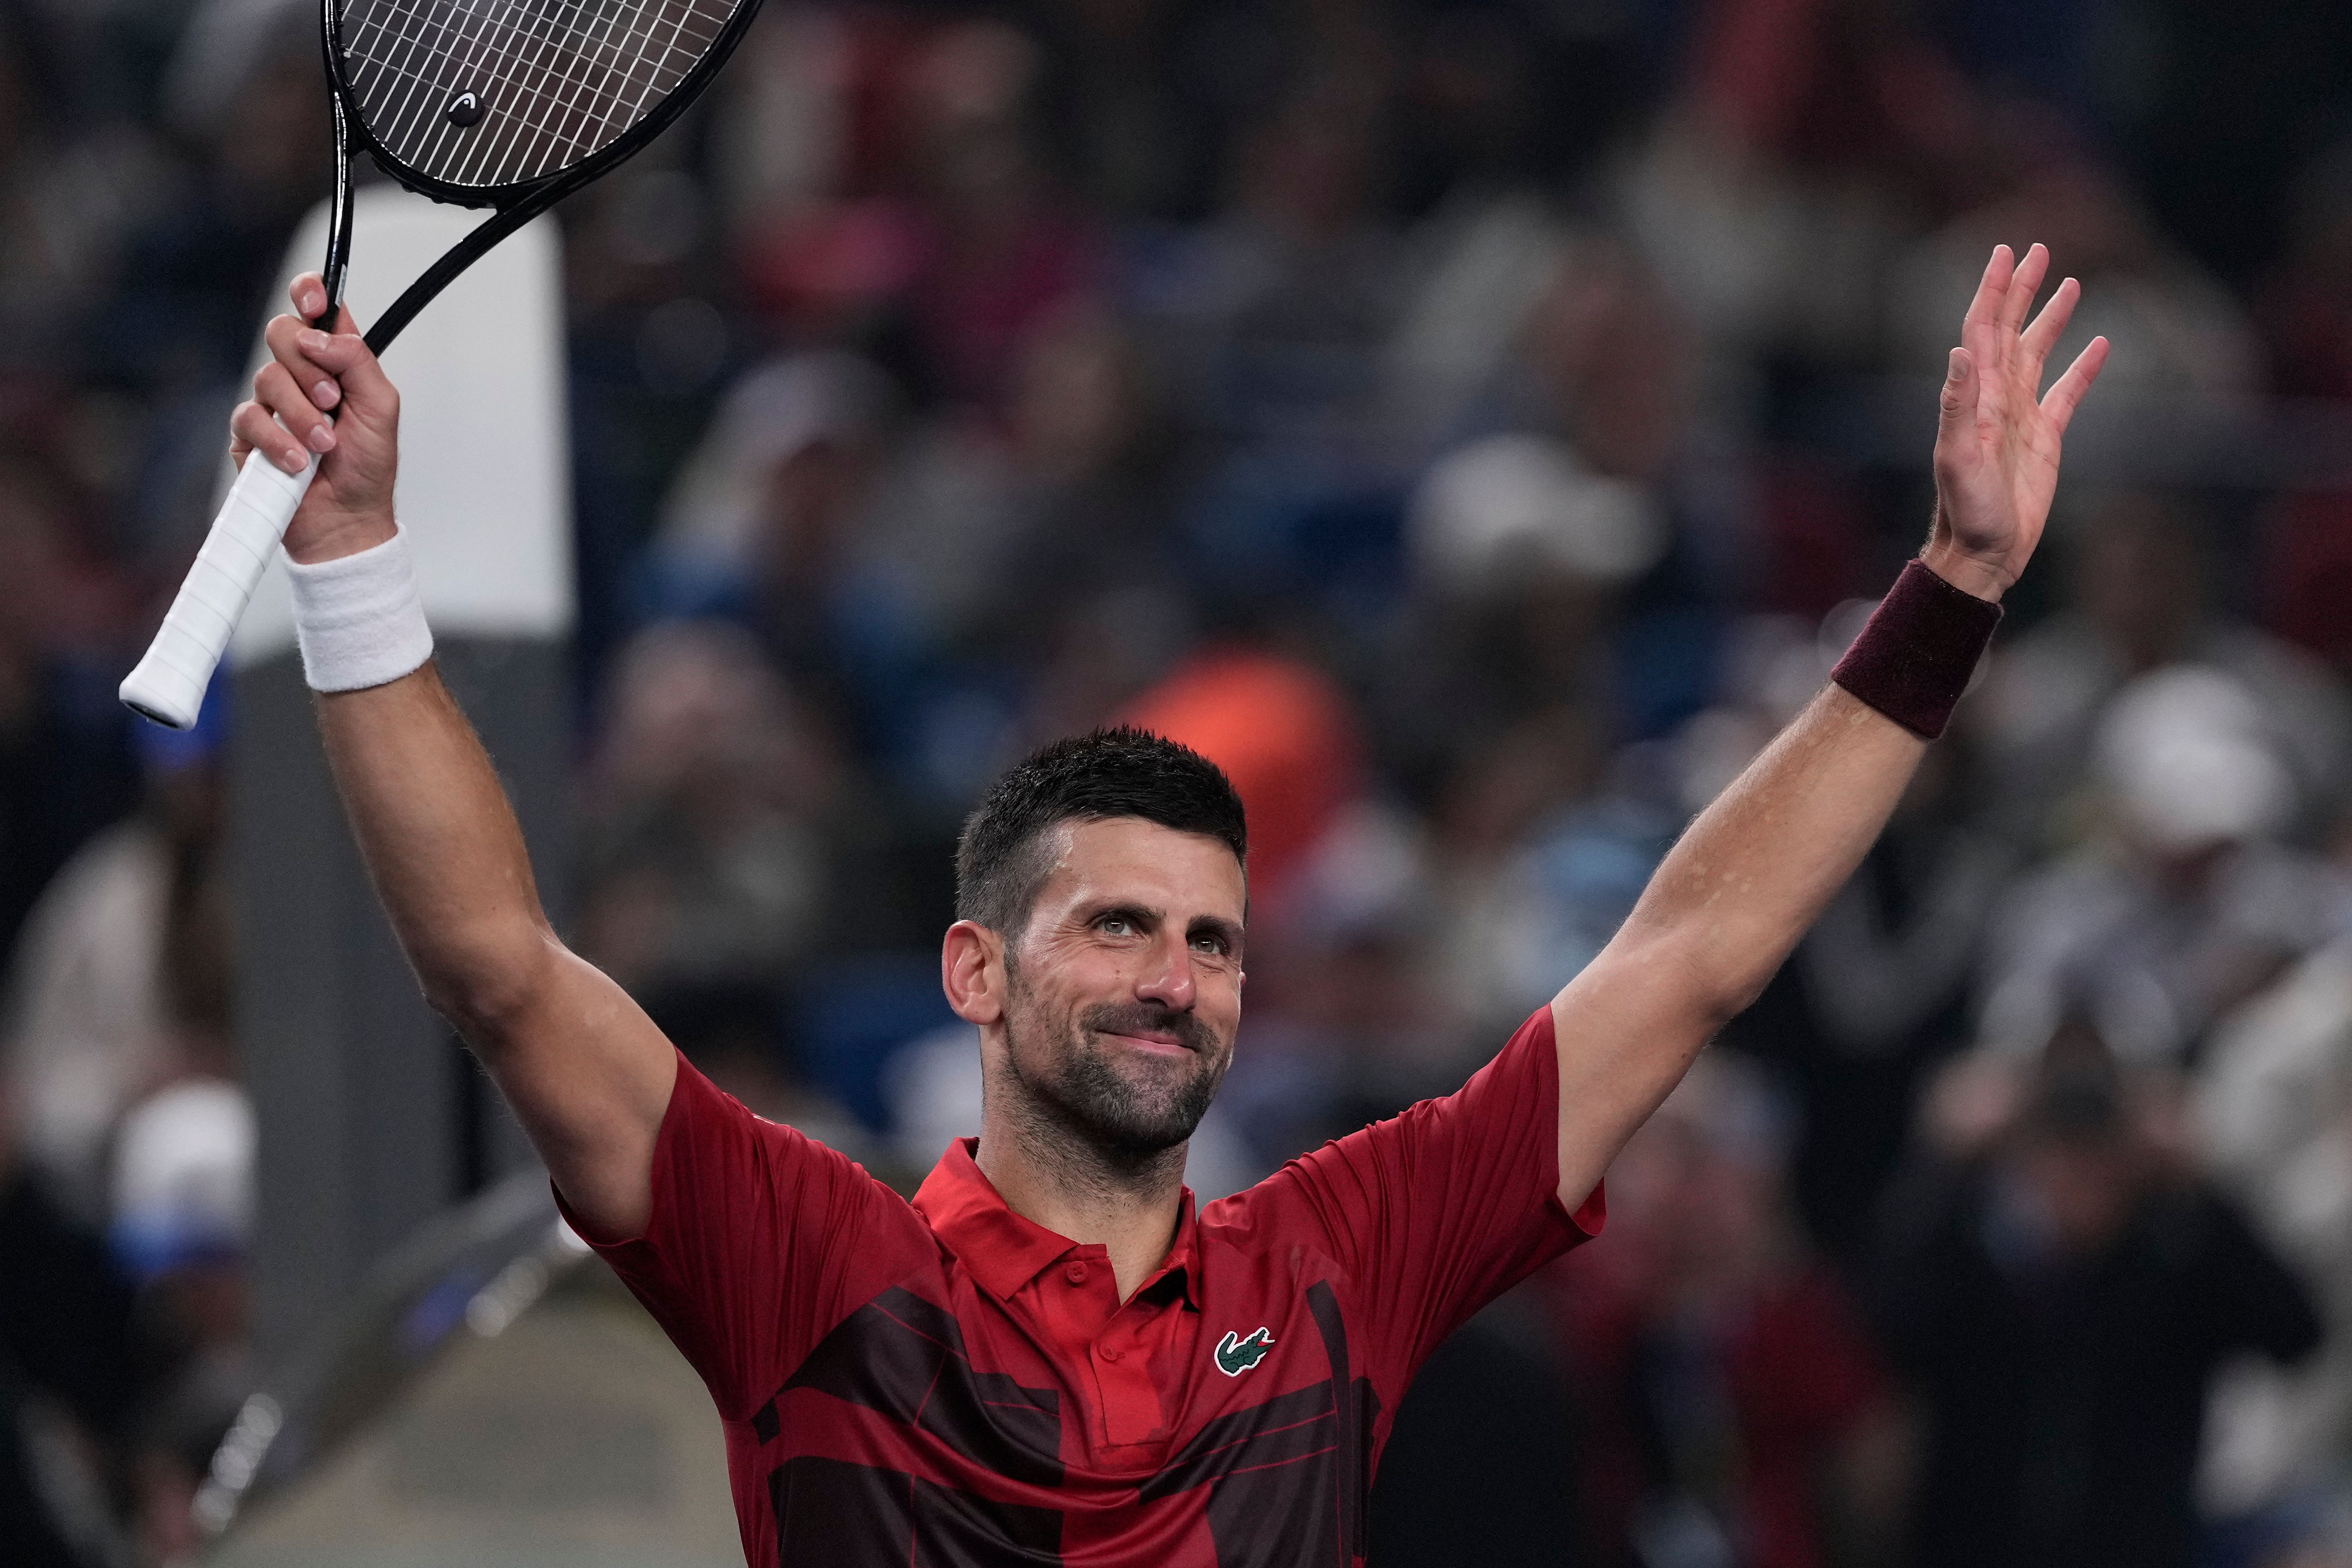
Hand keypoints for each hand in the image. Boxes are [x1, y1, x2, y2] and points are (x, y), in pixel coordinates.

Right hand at [229, 274, 401, 563]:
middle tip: (332, 401)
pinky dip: (279, 440)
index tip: (313, 302)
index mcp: (336, 362)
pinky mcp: (250, 432)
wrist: (347, 519)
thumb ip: (358, 362)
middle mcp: (301, 376)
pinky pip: (250, 417)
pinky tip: (298, 461)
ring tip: (325, 443)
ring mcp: (273, 402)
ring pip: (268, 378)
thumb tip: (320, 335)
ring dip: (301, 414)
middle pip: (282, 333)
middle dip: (308, 368)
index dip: (309, 294)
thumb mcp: (381, 408)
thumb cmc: (367, 467)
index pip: (316, 312)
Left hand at [1921, 243, 2108, 601]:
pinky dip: (2084, 367)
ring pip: (2039, 354)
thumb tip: (1961, 350)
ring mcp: (2022, 416)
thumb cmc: (1965, 512)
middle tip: (2036, 250)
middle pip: (2010, 331)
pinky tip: (2102, 343)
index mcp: (1976, 397)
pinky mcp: (2046, 439)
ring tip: (2068, 282)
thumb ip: (1957, 404)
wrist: (1983, 553)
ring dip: (2051, 318)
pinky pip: (2068, 393)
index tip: (2005, 253)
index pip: (1983, 330)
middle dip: (2021, 290)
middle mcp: (1997, 399)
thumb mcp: (1956, 458)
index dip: (1993, 291)